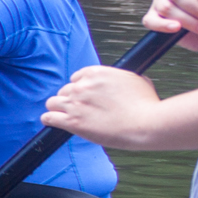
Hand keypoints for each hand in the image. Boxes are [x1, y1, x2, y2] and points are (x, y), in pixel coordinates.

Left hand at [43, 65, 164, 149]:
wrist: (147, 124)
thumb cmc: (146, 105)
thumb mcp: (137, 80)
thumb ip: (122, 78)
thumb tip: (122, 81)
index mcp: (96, 73)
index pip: (76, 77)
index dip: (80, 87)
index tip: (84, 96)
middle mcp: (83, 86)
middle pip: (65, 90)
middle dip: (71, 99)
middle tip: (81, 109)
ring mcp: (75, 104)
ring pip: (53, 102)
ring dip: (58, 108)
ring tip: (64, 115)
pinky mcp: (72, 122)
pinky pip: (49, 117)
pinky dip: (49, 119)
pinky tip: (51, 121)